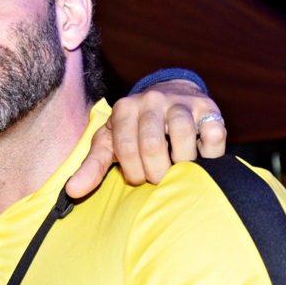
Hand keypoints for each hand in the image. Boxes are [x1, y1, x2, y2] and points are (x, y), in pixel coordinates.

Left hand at [66, 79, 226, 196]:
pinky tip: (200, 157)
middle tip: (159, 178)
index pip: (126, 149)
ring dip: (182, 163)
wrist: (169, 92)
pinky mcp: (208, 108)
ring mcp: (180, 102)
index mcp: (124, 109)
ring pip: (183, 136)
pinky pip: (213, 134)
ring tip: (178, 168)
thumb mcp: (111, 142)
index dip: (133, 173)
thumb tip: (71, 192)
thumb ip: (92, 166)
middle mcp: (151, 100)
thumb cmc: (135, 127)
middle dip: (156, 172)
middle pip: (153, 145)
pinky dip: (209, 153)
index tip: (138, 178)